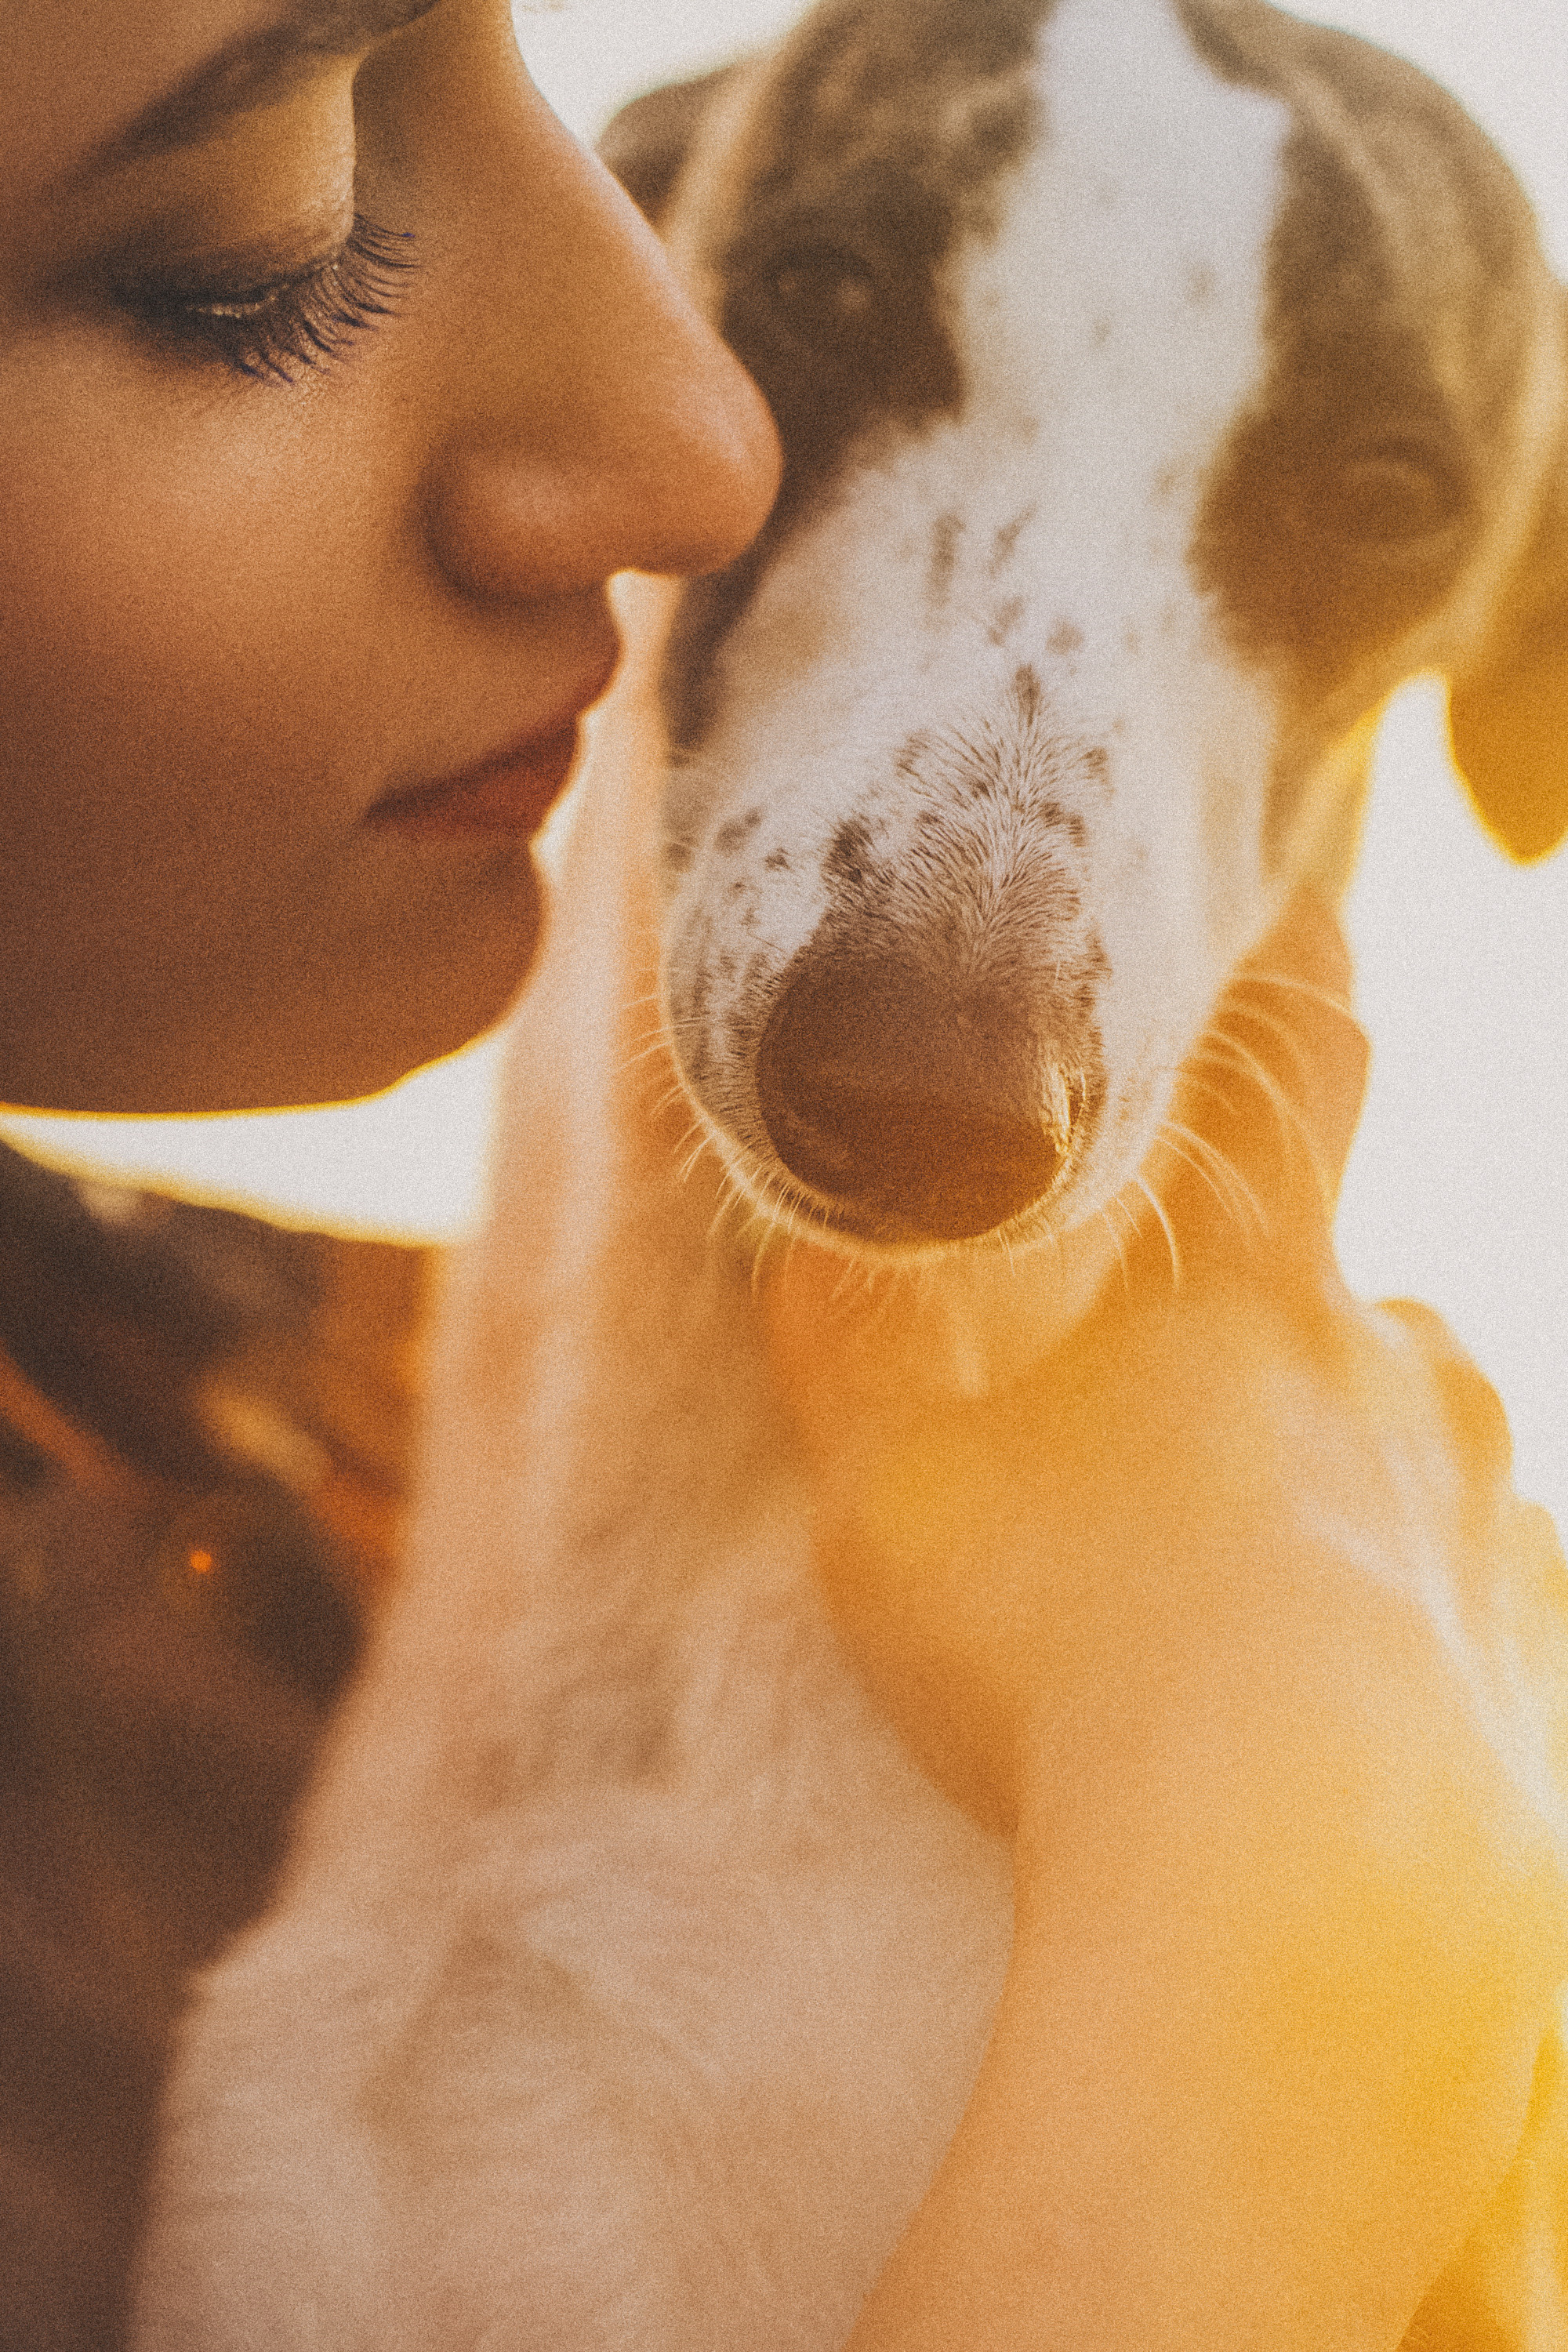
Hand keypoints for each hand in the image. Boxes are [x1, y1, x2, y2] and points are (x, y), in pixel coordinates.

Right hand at [763, 893, 1567, 2347]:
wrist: (1295, 1882)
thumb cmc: (1063, 1656)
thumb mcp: (891, 1493)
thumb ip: (843, 1353)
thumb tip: (807, 1239)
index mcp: (1248, 1298)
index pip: (1298, 1071)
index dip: (1299, 983)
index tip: (1314, 917)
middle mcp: (1400, 1377)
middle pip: (1352, 1301)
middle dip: (1270, 1345)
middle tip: (1163, 1447)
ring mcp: (1487, 1518)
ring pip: (1424, 1451)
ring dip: (1345, 1483)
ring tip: (1238, 1601)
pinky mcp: (1536, 1663)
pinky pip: (1475, 1600)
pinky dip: (1408, 1619)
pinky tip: (1330, 1713)